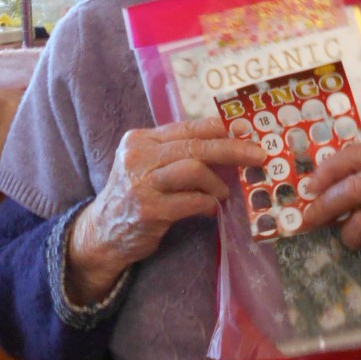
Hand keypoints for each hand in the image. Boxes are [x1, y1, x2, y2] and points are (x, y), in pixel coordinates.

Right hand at [67, 118, 264, 307]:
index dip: (220, 128)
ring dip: (216, 183)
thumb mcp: (146, 165)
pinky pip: (191, 201)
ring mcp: (141, 183)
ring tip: (223, 193)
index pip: (187, 127)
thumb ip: (176, 153)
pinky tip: (209, 209)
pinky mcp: (149, 210)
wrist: (103, 232)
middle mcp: (138, 156)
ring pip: (194, 169)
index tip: (247, 130)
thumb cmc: (134, 196)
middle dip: (231, 150)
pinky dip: (208, 204)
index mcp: (140, 140)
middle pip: (194, 146)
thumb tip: (226, 143)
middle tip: (258, 156)